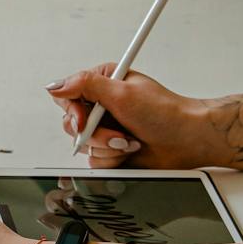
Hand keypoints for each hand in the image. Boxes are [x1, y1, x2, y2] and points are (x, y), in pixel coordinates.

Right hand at [45, 63, 207, 169]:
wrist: (187, 140)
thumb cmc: (164, 112)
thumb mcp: (123, 92)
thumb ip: (86, 85)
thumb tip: (55, 85)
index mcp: (103, 83)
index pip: (67, 95)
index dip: (73, 112)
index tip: (84, 122)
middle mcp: (101, 105)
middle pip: (73, 124)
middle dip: (96, 135)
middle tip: (118, 135)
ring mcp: (106, 129)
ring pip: (84, 146)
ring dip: (109, 147)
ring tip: (130, 141)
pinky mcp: (112, 149)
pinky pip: (96, 161)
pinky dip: (114, 159)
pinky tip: (131, 150)